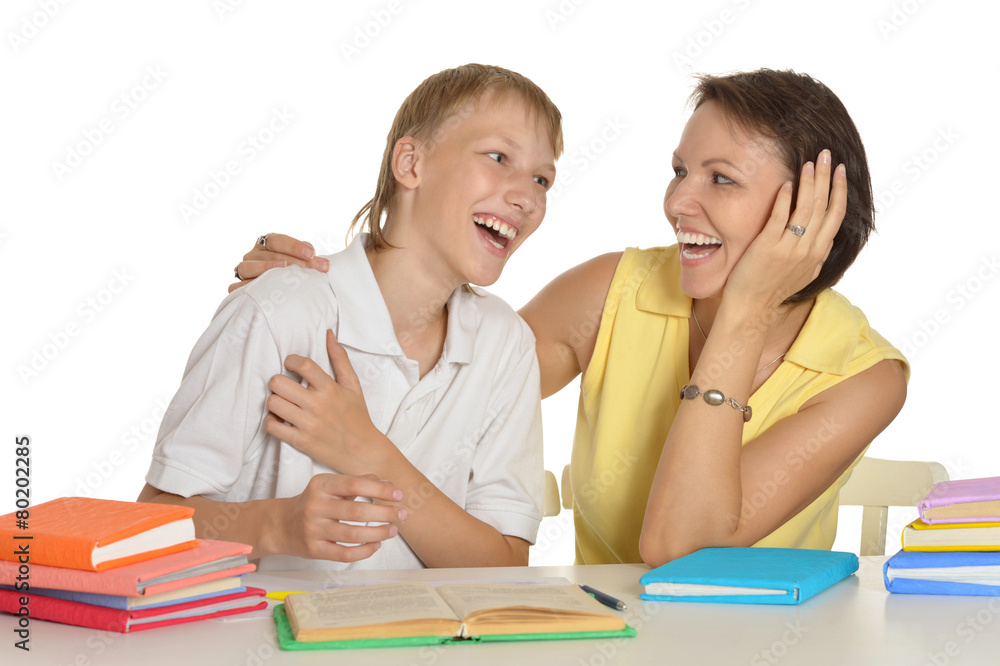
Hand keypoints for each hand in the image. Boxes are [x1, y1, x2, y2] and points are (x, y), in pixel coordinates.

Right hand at [229, 233, 329, 292]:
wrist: (274, 297)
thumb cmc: (291, 275)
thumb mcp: (301, 263)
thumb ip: (309, 260)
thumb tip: (324, 263)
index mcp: (266, 245)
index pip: (276, 240)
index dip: (294, 245)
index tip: (312, 253)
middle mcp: (253, 255)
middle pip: (269, 254)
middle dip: (294, 261)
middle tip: (313, 268)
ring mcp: (243, 270)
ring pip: (248, 267)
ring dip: (266, 267)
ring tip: (284, 269)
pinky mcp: (237, 288)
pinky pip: (237, 287)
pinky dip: (247, 287)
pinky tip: (262, 289)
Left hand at [265, 330, 378, 472]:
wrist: (363, 451)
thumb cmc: (357, 416)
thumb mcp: (353, 385)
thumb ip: (340, 359)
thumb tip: (329, 334)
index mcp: (330, 389)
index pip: (303, 365)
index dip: (291, 361)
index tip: (291, 365)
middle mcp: (317, 405)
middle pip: (278, 383)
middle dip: (278, 382)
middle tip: (285, 386)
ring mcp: (308, 424)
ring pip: (272, 403)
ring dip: (275, 401)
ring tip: (284, 403)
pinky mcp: (300, 442)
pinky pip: (272, 426)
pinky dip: (272, 421)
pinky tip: (281, 419)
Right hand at [268, 473, 406, 561]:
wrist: (281, 524)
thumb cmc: (314, 502)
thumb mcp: (331, 486)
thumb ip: (358, 481)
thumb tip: (388, 484)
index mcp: (321, 485)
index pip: (355, 484)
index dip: (380, 489)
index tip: (398, 494)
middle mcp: (315, 506)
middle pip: (357, 511)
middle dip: (385, 513)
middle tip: (402, 515)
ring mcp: (313, 530)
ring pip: (353, 534)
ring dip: (378, 533)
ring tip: (393, 530)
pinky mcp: (314, 550)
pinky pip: (344, 554)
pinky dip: (364, 551)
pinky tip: (376, 545)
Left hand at [725, 149, 846, 309]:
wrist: (752, 307)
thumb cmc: (772, 289)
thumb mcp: (804, 273)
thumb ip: (815, 255)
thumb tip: (824, 240)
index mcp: (818, 253)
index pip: (836, 215)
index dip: (839, 190)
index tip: (840, 170)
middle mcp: (809, 249)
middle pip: (824, 206)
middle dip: (827, 177)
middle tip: (827, 155)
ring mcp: (790, 248)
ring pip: (806, 208)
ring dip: (810, 182)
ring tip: (809, 162)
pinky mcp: (769, 246)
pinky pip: (781, 217)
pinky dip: (786, 198)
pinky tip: (787, 183)